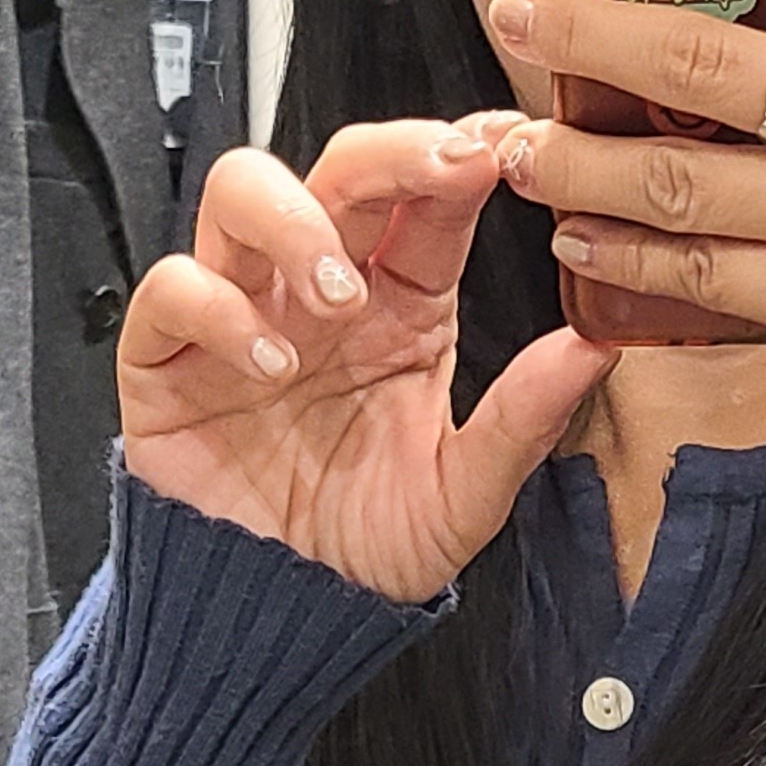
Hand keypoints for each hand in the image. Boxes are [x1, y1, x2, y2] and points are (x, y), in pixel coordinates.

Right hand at [115, 121, 615, 602]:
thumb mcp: (466, 495)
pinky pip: (174, 289)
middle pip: (340, 169)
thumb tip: (598, 345)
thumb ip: (523, 419)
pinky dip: (219, 308)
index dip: (459, 157)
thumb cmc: (367, 548)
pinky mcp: (168, 357)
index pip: (428, 202)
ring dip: (294, 220)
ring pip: (242, 192)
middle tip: (439, 170)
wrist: (285, 620)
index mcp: (402, 308)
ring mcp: (241, 312)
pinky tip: (269, 362)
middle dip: (390, 153)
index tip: (502, 145)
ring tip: (338, 294)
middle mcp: (320, 292)